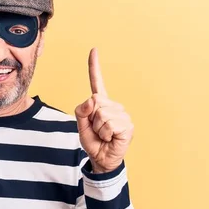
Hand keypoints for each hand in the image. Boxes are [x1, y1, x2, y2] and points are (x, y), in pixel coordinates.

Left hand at [75, 48, 133, 173]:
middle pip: (95, 103)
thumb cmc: (93, 141)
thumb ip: (82, 111)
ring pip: (101, 115)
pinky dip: (106, 134)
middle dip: (91, 120)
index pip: (97, 82)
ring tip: (104, 135)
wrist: (102, 159)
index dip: (94, 66)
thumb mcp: (81, 126)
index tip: (94, 50)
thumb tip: (93, 99)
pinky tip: (111, 138)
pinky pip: (109, 125)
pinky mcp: (128, 125)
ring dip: (98, 129)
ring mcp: (122, 114)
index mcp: (101, 103)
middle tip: (97, 130)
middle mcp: (113, 106)